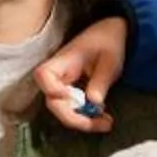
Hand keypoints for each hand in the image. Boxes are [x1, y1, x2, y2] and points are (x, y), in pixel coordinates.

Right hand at [33, 15, 127, 131]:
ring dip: (82, 120)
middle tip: (101, 123)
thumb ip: (101, 82)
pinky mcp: (72, 91)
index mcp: (64, 61)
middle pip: (53, 101)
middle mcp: (59, 75)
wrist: (113, 33)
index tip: (69, 96)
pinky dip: (86, 116)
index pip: (44, 75)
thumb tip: (94, 104)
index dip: (51, 89)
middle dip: (74, 117)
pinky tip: (103, 118)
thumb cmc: (109, 42)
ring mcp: (64, 84)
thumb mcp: (110, 61)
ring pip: (63, 109)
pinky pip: (72, 108)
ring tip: (106, 123)